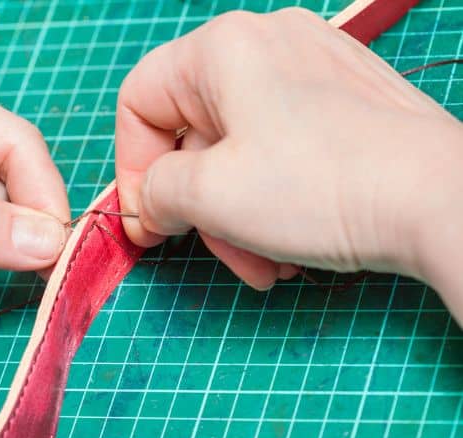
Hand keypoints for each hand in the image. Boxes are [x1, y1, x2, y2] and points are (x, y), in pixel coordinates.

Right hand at [115, 9, 462, 318]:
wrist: (442, 202)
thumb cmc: (321, 187)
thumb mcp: (210, 196)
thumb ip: (157, 192)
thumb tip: (153, 200)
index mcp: (223, 50)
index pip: (140, 102)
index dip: (131, 167)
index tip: (149, 222)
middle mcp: (267, 46)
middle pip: (193, 134)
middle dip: (199, 207)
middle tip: (216, 252)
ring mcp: (312, 71)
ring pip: (238, 150)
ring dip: (237, 216)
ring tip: (265, 265)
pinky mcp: (343, 103)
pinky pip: (280, 150)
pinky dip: (273, 200)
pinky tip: (293, 245)